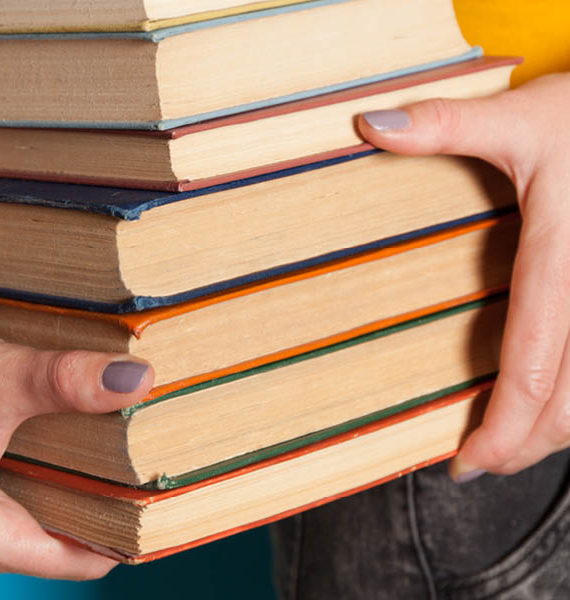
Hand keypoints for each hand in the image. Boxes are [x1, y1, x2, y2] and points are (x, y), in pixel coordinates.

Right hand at [0, 308, 153, 584]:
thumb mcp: (1, 376)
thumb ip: (72, 382)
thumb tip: (138, 381)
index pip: (66, 561)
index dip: (115, 536)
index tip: (152, 511)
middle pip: (41, 551)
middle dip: (83, 517)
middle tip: (128, 477)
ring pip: (15, 537)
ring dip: (50, 508)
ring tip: (93, 469)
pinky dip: (18, 501)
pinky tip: (43, 466)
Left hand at [358, 72, 569, 479]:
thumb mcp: (520, 117)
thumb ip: (448, 125)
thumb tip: (371, 127)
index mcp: (564, 259)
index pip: (534, 364)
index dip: (503, 426)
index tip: (467, 460)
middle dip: (525, 445)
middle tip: (479, 462)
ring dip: (556, 430)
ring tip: (511, 442)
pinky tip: (554, 398)